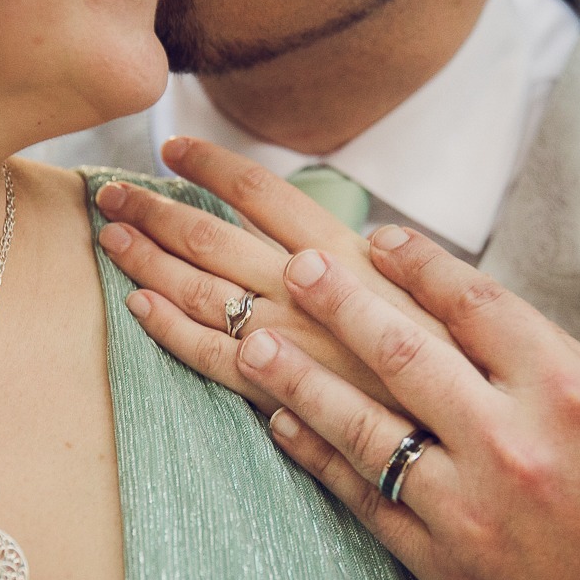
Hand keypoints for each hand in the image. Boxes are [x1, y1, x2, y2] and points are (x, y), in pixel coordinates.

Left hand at [93, 136, 452, 416]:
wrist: (470, 431)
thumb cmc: (460, 361)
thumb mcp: (434, 292)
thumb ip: (388, 264)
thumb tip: (364, 238)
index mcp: (343, 254)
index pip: (262, 193)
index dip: (211, 165)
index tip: (173, 147)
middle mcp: (305, 288)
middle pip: (211, 236)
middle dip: (156, 209)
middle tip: (111, 191)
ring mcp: (284, 340)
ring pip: (197, 290)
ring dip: (147, 260)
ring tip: (110, 236)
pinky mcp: (275, 390)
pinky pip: (205, 355)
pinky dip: (166, 328)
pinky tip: (136, 306)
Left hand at [233, 230, 579, 579]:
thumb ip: (539, 364)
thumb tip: (454, 308)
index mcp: (570, 390)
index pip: (475, 302)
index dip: (416, 263)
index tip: (375, 238)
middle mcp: (517, 443)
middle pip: (405, 353)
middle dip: (339, 302)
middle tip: (295, 266)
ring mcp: (474, 509)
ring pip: (365, 428)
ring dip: (299, 381)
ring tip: (251, 344)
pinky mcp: (445, 567)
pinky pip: (364, 500)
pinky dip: (318, 458)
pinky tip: (282, 427)